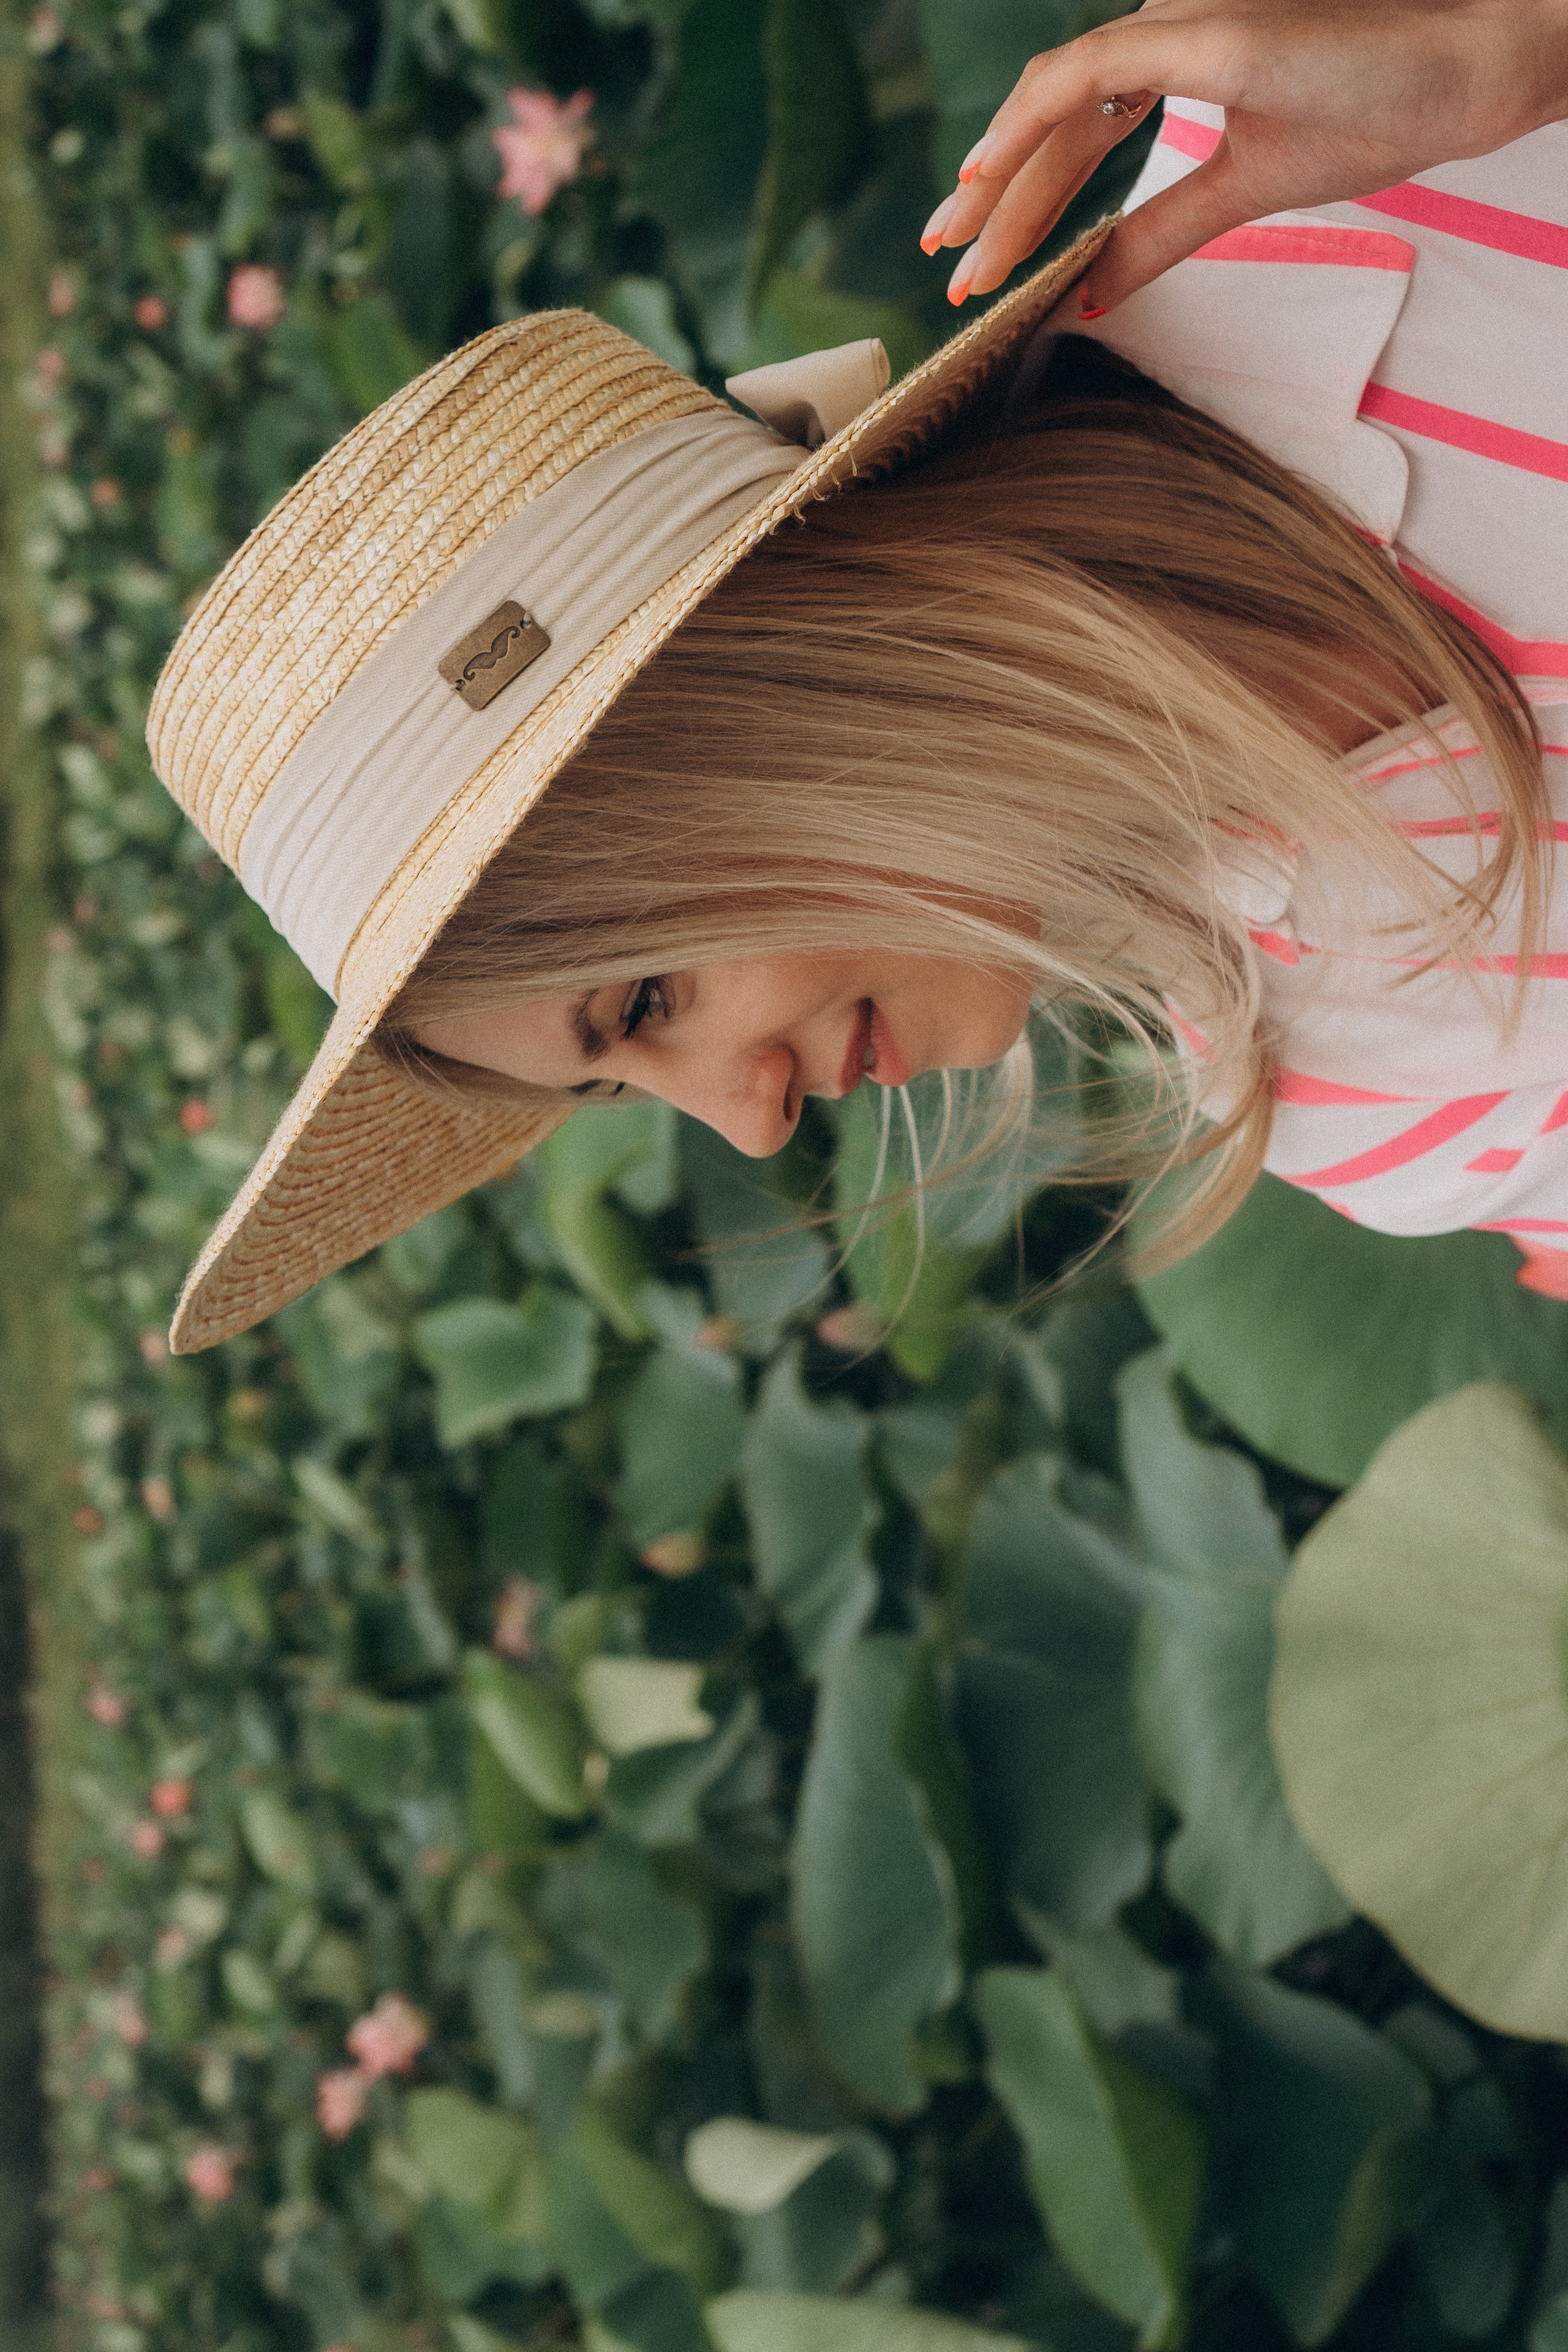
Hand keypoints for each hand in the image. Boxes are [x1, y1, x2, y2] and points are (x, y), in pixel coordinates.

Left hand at [921, 0, 1567, 313]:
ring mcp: (1185, 22)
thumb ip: (1163, 234)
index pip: (1079, 130)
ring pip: (1057, 99)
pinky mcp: (1208, 35)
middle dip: (994, 199)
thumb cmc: (1376, 113)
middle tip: (946, 261)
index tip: (981, 257)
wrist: (1465, 72)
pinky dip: (1030, 123)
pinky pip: (1088, 74)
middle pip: (1055, 121)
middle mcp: (1172, 27)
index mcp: (1183, 57)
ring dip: (1001, 178)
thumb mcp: (1246, 189)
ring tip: (961, 247)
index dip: (1024, 194)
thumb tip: (1095, 292)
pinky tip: (990, 171)